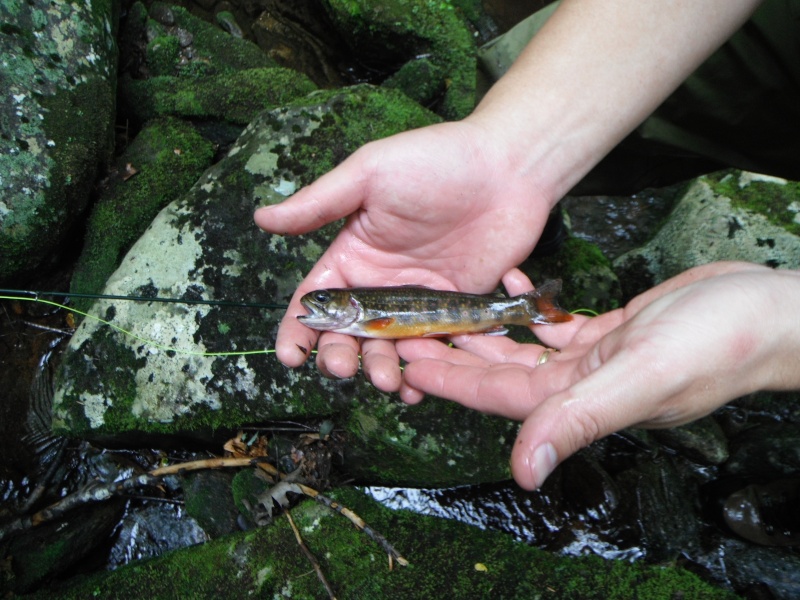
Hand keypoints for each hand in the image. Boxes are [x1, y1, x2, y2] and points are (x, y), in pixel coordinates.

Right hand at [254, 120, 554, 390]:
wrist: (508, 168)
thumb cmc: (436, 160)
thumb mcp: (369, 173)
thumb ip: (319, 203)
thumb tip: (261, 218)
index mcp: (354, 255)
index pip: (317, 301)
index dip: (299, 330)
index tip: (290, 356)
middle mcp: (382, 284)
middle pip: (350, 335)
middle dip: (341, 357)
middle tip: (346, 367)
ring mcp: (419, 301)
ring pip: (390, 349)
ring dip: (381, 370)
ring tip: (387, 380)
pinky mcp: (455, 311)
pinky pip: (434, 348)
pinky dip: (425, 371)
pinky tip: (419, 386)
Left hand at [397, 262, 799, 488]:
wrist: (773, 310)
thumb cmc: (719, 342)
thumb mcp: (641, 376)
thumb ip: (578, 420)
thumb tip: (522, 473)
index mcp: (580, 399)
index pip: (497, 394)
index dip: (450, 380)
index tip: (407, 361)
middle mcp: (583, 385)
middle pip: (502, 374)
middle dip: (456, 355)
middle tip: (412, 331)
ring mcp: (598, 359)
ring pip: (525, 350)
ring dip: (486, 333)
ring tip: (447, 310)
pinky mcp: (615, 332)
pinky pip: (559, 326)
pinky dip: (531, 310)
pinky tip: (510, 288)